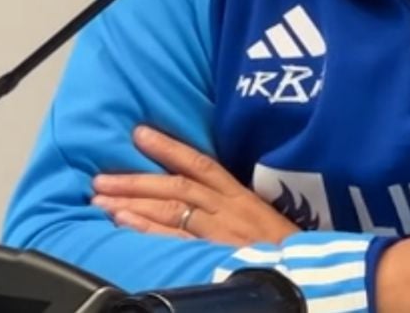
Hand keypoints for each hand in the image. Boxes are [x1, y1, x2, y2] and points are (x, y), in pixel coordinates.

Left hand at [91, 125, 299, 245]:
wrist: (309, 276)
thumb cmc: (284, 250)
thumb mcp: (262, 218)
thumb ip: (231, 205)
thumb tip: (196, 192)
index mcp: (241, 196)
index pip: (201, 163)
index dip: (169, 146)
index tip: (138, 133)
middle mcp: (228, 209)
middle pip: (175, 186)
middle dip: (135, 179)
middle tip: (100, 177)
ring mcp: (220, 232)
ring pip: (170, 208)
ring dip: (132, 202)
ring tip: (100, 199)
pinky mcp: (214, 254)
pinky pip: (174, 239)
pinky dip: (146, 229)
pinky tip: (122, 223)